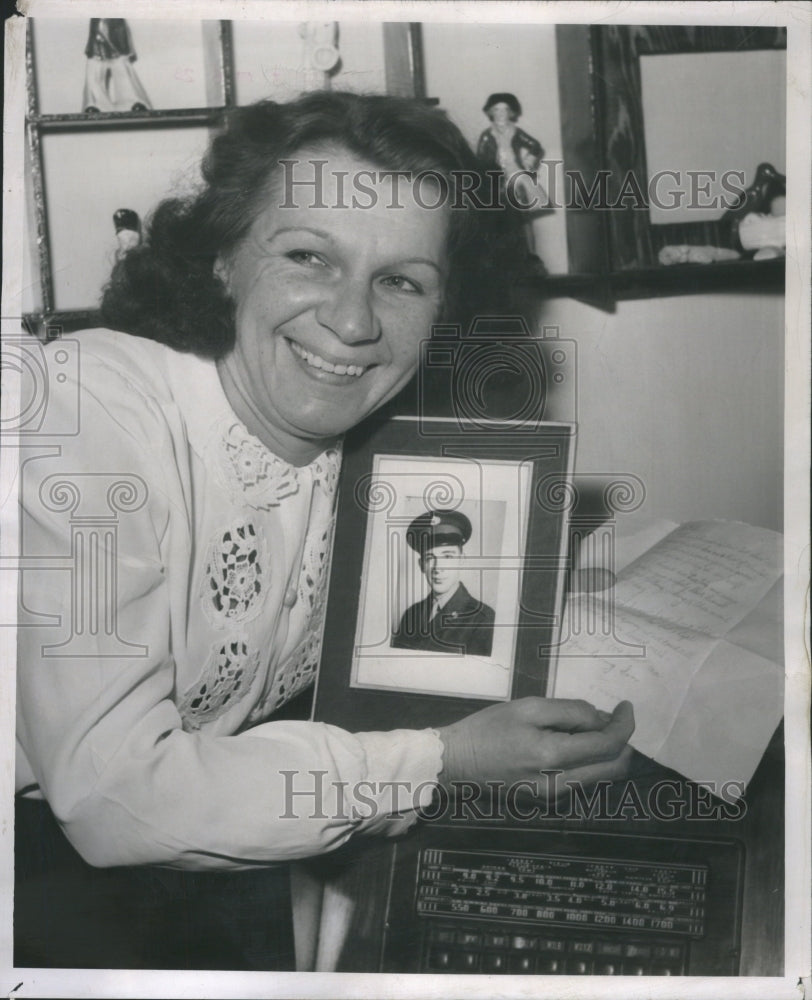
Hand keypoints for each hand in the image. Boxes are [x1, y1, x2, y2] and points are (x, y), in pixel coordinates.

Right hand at [436, 697, 633, 795]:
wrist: (456, 762)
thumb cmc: (488, 729)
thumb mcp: (528, 707)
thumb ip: (569, 711)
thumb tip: (600, 719)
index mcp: (554, 756)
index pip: (608, 744)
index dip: (625, 724)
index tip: (626, 706)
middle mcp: (560, 784)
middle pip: (614, 768)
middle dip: (622, 741)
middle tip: (613, 718)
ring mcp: (555, 797)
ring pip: (602, 777)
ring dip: (608, 752)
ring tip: (591, 727)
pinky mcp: (548, 800)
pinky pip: (584, 781)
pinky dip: (591, 762)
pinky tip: (576, 743)